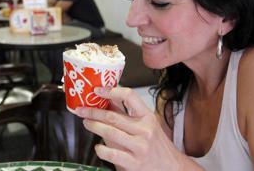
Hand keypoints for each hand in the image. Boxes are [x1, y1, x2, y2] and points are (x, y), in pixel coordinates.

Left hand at [75, 87, 192, 170]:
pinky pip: (111, 153)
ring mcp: (139, 147)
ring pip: (110, 132)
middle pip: (113, 116)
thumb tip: (106, 100)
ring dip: (94, 126)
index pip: (130, 97)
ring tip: (87, 123)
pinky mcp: (134, 163)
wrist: (171, 168)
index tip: (98, 90)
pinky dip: (100, 149)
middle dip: (93, 111)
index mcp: (147, 117)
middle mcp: (145, 130)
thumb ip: (127, 114)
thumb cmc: (156, 145)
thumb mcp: (147, 125)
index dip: (111, 91)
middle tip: (82, 110)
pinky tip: (98, 147)